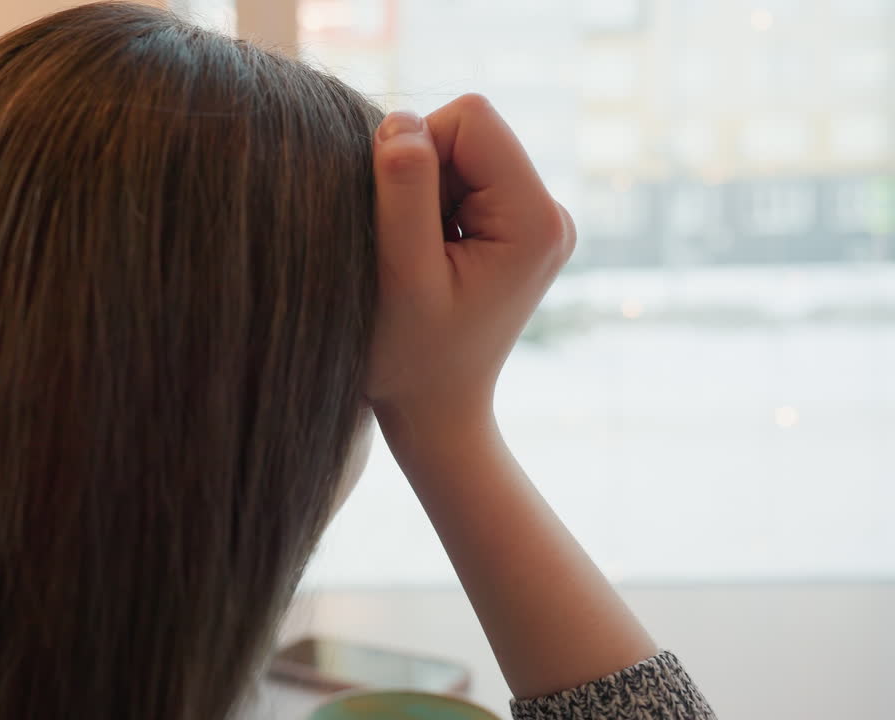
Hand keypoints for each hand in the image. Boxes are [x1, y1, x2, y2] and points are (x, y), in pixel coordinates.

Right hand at [366, 95, 574, 440]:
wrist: (435, 413)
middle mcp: (550, 212)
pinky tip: (428, 264)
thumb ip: (402, 193)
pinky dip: (430, 213)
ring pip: (458, 156)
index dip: (416, 153)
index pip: (470, 118)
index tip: (400, 220)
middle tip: (409, 250)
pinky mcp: (515, 228)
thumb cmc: (412, 358)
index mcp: (536, 219)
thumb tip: (401, 121)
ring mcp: (536, 220)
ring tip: (419, 263)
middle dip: (420, 179)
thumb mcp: (399, 275)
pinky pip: (461, 182)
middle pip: (467, 133)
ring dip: (421, 199)